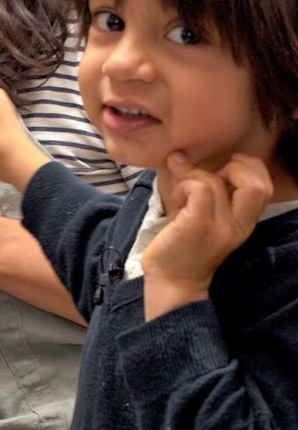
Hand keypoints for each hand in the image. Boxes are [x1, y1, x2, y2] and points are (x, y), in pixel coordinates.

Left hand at [143, 152, 272, 319]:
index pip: (264, 188)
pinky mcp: (199, 225)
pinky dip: (183, 185)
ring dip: (192, 177)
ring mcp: (220, 226)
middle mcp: (238, 225)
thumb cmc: (181, 246)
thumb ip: (197, 188)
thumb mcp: (197, 215)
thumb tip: (177, 156)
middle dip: (235, 166)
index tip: (226, 164)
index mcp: (243, 222)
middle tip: (210, 172)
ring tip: (180, 195)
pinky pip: (197, 189)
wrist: (172, 281)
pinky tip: (176, 201)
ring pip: (214, 182)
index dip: (250, 167)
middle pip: (257, 185)